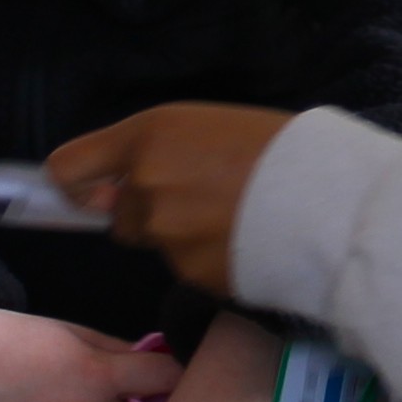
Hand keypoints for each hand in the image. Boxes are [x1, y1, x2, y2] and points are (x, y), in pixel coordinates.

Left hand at [46, 104, 294, 296]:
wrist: (333, 199)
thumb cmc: (285, 148)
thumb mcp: (212, 125)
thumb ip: (163, 151)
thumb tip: (130, 182)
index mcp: (149, 136)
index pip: (68, 169)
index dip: (78, 187)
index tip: (94, 195)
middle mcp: (146, 185)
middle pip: (123, 216)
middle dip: (153, 215)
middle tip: (206, 202)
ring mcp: (167, 236)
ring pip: (161, 244)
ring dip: (187, 238)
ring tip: (241, 221)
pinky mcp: (191, 275)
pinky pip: (190, 270)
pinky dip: (214, 261)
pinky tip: (252, 244)